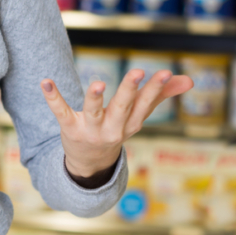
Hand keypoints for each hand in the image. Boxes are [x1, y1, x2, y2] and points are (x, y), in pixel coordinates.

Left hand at [41, 69, 193, 177]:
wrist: (90, 162)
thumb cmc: (116, 129)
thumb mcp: (138, 117)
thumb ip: (160, 96)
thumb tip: (189, 80)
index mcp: (132, 123)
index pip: (145, 105)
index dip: (154, 89)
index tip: (163, 72)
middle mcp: (113, 128)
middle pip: (123, 107)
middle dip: (129, 90)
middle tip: (136, 72)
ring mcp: (91, 129)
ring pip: (94, 112)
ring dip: (95, 98)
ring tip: (98, 83)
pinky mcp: (69, 128)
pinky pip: (61, 111)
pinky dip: (53, 97)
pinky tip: (45, 82)